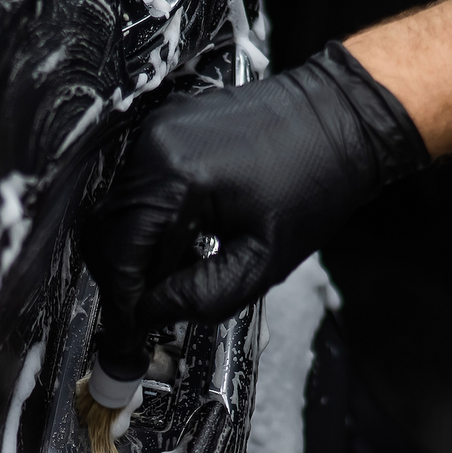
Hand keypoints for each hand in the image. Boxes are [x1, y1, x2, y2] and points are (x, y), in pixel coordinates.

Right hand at [80, 43, 426, 350]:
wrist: (343, 117)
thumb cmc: (319, 178)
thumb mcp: (263, 260)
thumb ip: (201, 296)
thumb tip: (153, 314)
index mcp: (177, 176)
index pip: (121, 254)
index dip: (122, 302)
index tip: (129, 334)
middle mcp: (156, 145)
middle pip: (108, 231)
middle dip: (123, 279)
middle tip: (144, 316)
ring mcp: (158, 130)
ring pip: (118, 210)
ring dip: (137, 252)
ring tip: (172, 278)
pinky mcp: (167, 127)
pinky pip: (137, 186)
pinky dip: (149, 222)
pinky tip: (181, 241)